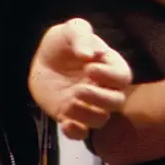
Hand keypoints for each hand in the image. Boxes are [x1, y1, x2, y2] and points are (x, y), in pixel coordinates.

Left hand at [28, 17, 131, 139]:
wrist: (41, 61)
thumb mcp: (70, 30)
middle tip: (79, 89)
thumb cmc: (62, 43)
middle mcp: (103, 88)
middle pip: (117, 102)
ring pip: (101, 120)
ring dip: (86, 114)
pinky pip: (81, 134)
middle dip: (100, 98)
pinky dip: (75, 132)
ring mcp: (88, 105)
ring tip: (69, 100)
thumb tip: (89, 54)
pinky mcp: (72, 117)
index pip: (123, 76)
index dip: (110, 76)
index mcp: (109, 66)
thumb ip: (80, 35)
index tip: (89, 67)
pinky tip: (64, 121)